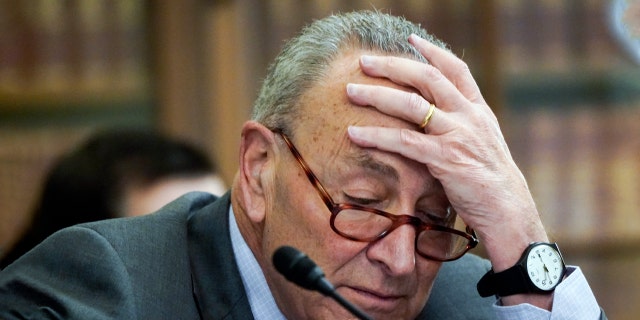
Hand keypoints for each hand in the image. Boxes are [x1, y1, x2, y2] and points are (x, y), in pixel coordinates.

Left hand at [345, 34, 547, 279]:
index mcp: (479, 111)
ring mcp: (458, 135)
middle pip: (427, 78)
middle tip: (364, 61)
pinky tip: (354, 134)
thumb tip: (435, 119)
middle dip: (393, 66)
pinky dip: (376, 135)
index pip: (457, 69)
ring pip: (411, 104)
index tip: (412, 40)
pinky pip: (404, 141)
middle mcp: (469, 116)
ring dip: (376, 95)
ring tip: (351, 91)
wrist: (509, 211)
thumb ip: (461, 127)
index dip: (433, 52)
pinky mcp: (445, 158)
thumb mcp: (482, 145)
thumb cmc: (491, 183)